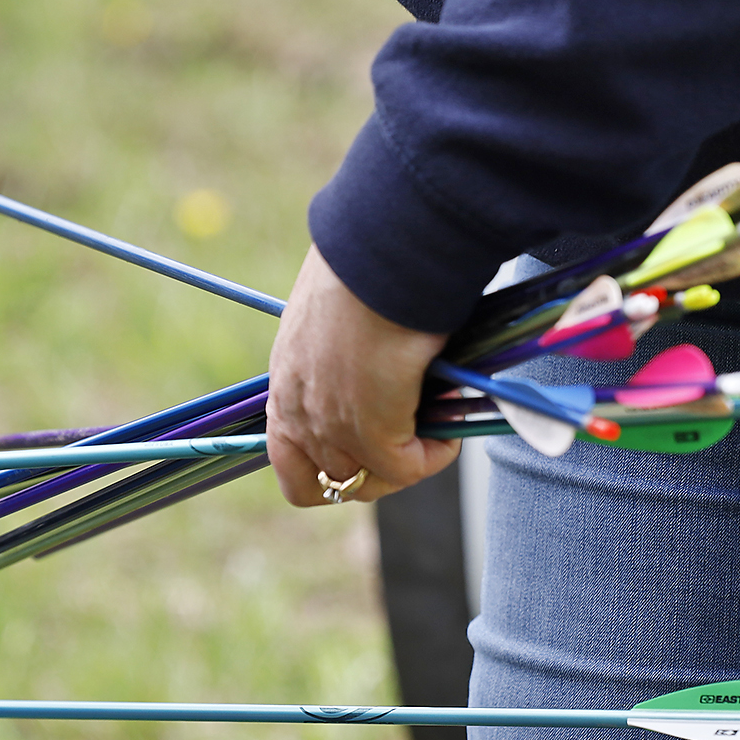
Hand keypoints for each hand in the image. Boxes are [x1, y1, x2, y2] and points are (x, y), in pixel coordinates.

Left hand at [267, 246, 457, 506]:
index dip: (329, 468)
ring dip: (408, 462)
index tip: (368, 448)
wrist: (381, 255)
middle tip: (417, 434)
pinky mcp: (369, 430)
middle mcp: (298, 411)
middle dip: (379, 469)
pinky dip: (437, 451)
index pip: (288, 460)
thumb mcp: (339, 320)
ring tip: (439, 423)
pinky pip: (407, 468)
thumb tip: (388, 374)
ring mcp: (329, 425)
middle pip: (331, 483)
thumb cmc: (367, 270)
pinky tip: (454, 414)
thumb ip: (348, 356)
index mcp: (286, 382)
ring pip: (368, 483)